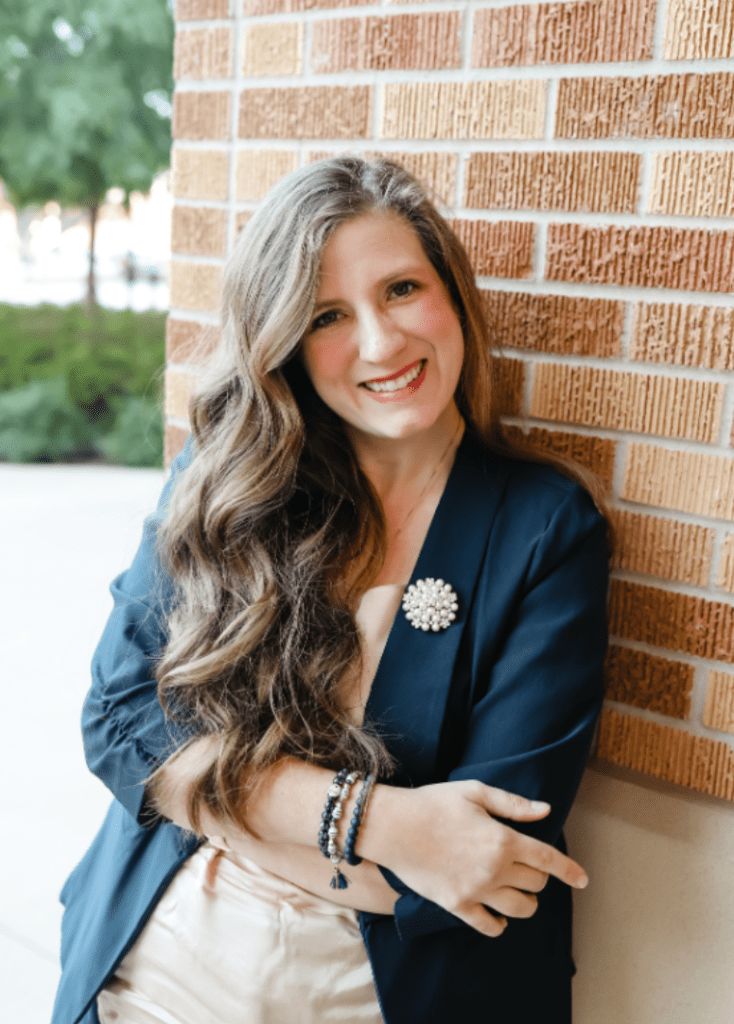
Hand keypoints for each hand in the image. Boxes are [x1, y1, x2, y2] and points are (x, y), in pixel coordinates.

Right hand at [366, 780, 587, 936]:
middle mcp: (494, 869)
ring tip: (515, 889)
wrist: (393, 826)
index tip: (583, 879)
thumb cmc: (434, 803)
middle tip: (524, 863)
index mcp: (502, 839)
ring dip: (525, 900)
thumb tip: (545, 811)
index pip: (548, 859)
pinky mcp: (456, 906)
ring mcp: (476, 891)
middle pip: (536, 883)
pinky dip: (500, 922)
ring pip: (520, 908)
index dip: (570, 870)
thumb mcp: (475, 792)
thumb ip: (513, 805)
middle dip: (538, 875)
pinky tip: (497, 911)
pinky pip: (490, 926)